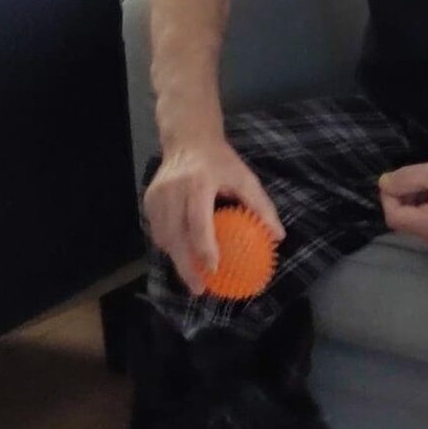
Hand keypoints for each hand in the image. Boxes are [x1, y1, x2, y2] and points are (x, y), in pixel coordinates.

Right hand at [144, 140, 284, 293]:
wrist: (188, 139)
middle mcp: (173, 190)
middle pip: (175, 236)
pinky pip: (157, 230)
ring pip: (163, 237)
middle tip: (199, 288)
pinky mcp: (149, 200)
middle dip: (185, 266)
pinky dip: (169, 247)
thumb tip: (278, 236)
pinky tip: (182, 258)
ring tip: (192, 278)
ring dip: (176, 260)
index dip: (204, 249)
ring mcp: (157, 196)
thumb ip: (262, 206)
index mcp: (197, 184)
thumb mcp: (246, 178)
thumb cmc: (221, 162)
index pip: (198, 223)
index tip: (214, 269)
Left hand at [378, 158, 427, 250]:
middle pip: (401, 220)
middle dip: (402, 197)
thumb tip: (383, 183)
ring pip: (410, 220)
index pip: (394, 216)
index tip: (401, 178)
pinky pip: (421, 222)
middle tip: (419, 179)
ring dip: (412, 200)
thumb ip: (406, 179)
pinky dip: (421, 206)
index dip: (390, 196)